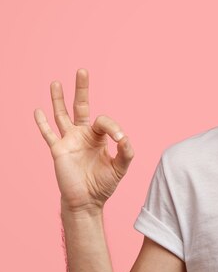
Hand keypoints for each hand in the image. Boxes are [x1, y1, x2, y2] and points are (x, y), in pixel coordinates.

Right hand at [34, 69, 133, 212]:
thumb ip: (126, 152)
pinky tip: (38, 111)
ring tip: (56, 82)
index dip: (114, 128)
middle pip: (81, 106)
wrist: (87, 201)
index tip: (120, 140)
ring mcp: (69, 141)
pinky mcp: (58, 150)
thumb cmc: (103, 184)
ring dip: (58, 99)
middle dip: (81, 89)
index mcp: (99, 137)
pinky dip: (43, 124)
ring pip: (62, 115)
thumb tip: (125, 137)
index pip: (105, 122)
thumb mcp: (120, 168)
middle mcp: (83, 135)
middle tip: (82, 70)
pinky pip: (49, 135)